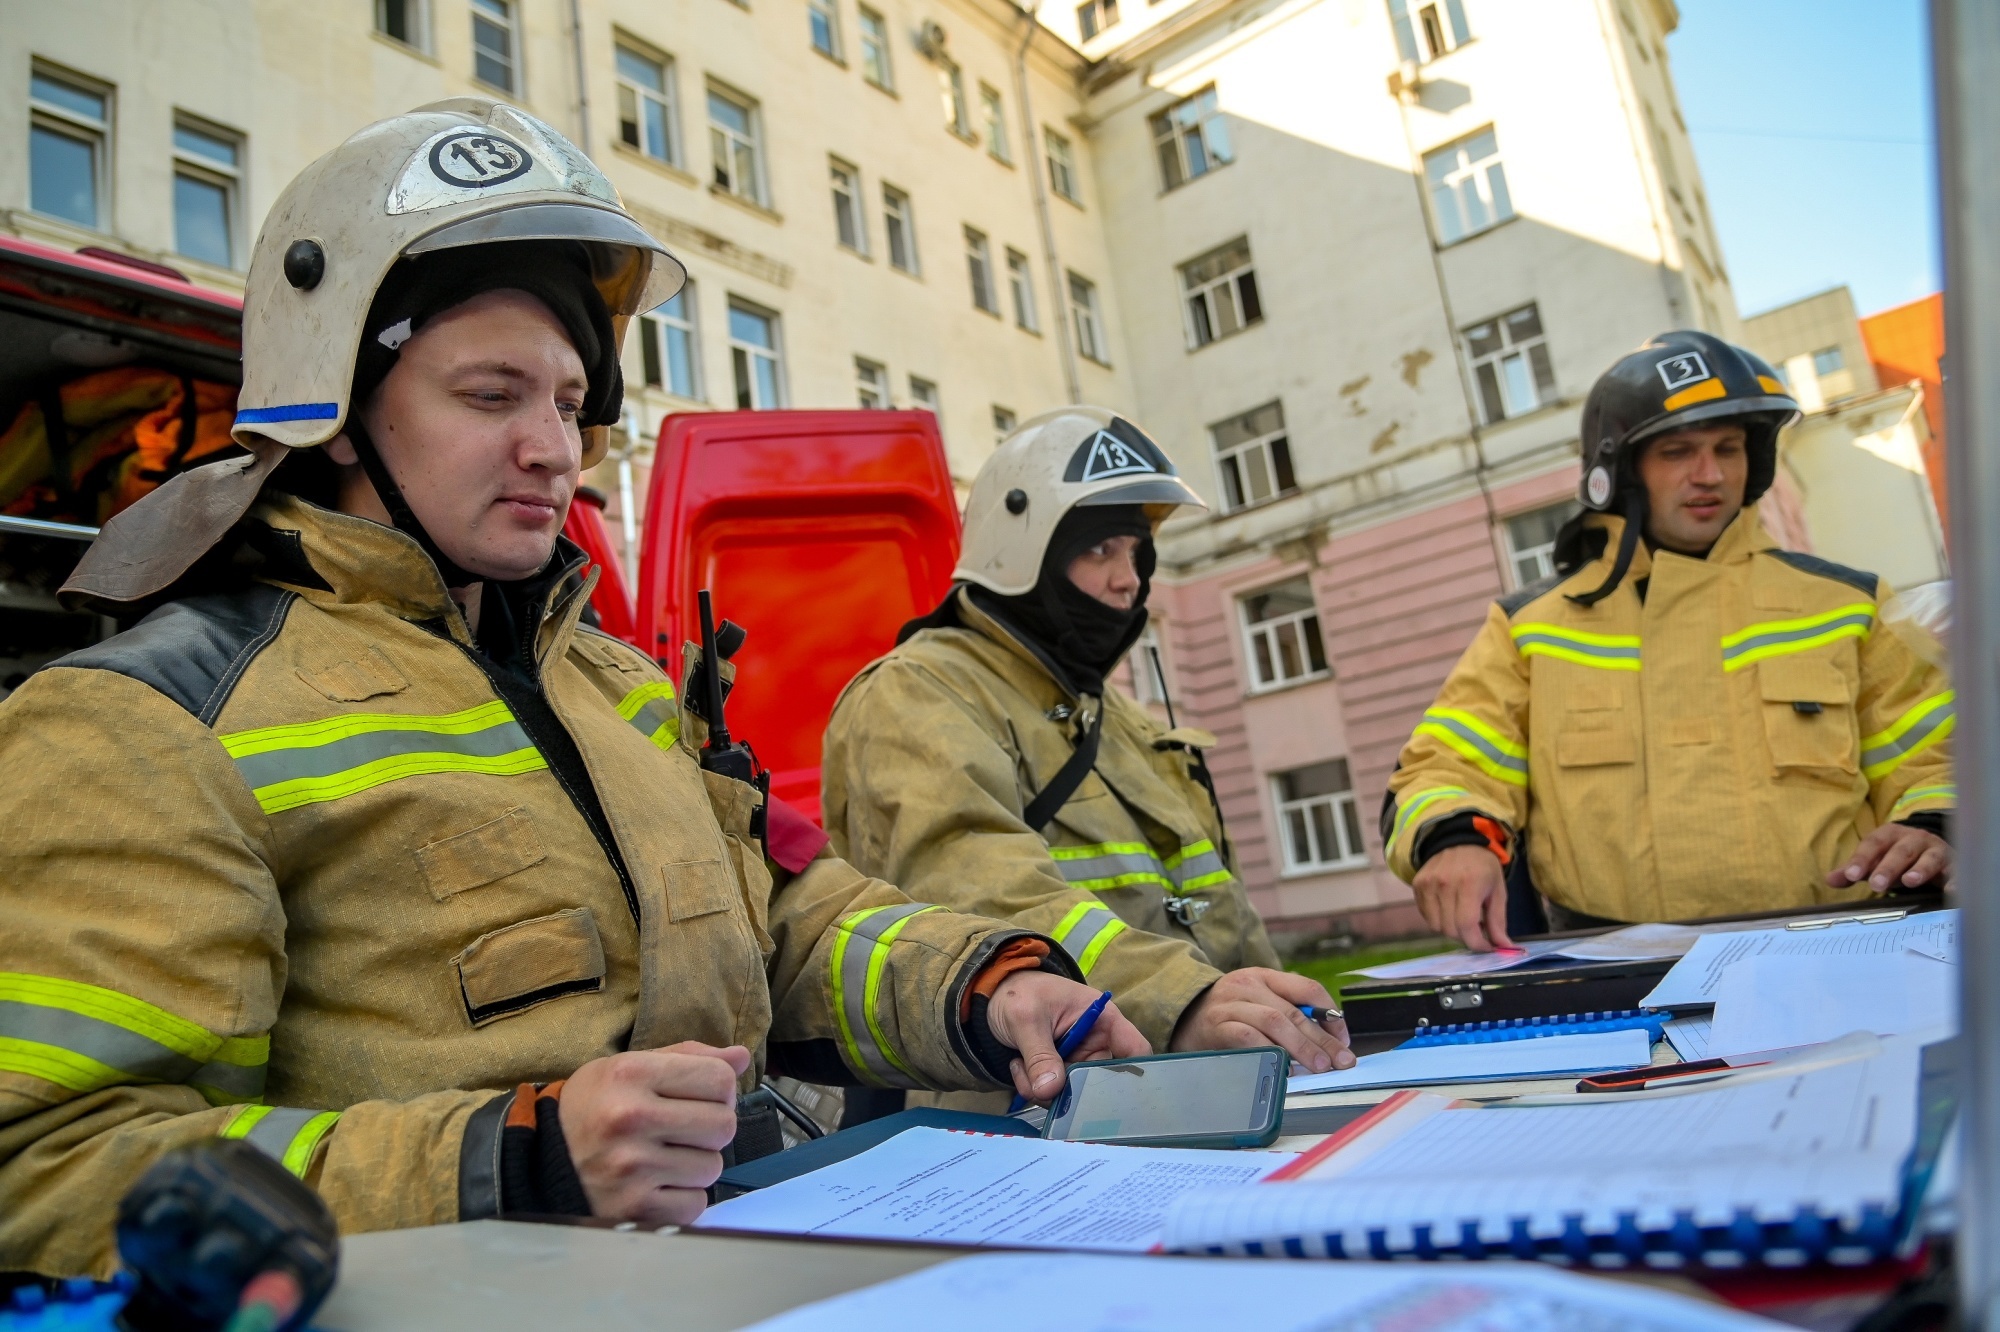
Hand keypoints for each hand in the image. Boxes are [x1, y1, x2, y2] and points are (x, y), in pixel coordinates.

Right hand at [559, 1041, 749, 1225]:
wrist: (540, 1160)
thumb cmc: (592, 1108)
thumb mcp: (627, 1066)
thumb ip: (686, 1057)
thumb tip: (740, 1057)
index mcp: (631, 1074)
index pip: (720, 1079)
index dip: (720, 1089)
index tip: (700, 1097)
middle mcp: (631, 1118)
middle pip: (724, 1124)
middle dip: (711, 1127)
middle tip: (684, 1129)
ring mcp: (632, 1167)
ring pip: (713, 1167)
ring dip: (696, 1163)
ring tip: (665, 1156)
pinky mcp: (633, 1208)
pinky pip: (695, 1203)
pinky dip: (684, 1197)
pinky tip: (658, 1184)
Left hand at [985, 970, 1148, 1102]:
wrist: (991, 997)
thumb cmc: (1018, 993)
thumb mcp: (1026, 1018)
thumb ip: (1039, 1054)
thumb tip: (1051, 1091)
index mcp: (1103, 1020)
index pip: (1136, 1050)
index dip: (1137, 1074)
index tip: (1119, 1096)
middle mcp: (1096, 1044)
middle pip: (1101, 1083)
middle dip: (1070, 1090)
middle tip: (1042, 1087)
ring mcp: (1077, 1061)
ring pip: (1072, 1092)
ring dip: (1042, 1088)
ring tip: (1020, 1064)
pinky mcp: (1058, 1073)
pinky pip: (1052, 1093)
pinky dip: (1032, 1087)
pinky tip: (1018, 1066)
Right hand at [1169, 967, 1355, 1074]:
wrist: (1181, 1019)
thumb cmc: (1228, 1015)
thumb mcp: (1257, 1002)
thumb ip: (1288, 1013)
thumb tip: (1330, 1041)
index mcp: (1263, 976)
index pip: (1306, 988)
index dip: (1330, 1014)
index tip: (1343, 1039)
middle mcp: (1247, 985)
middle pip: (1294, 1011)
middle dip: (1322, 1039)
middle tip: (1341, 1061)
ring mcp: (1231, 1004)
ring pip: (1274, 1022)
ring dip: (1301, 1046)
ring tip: (1319, 1066)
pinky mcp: (1217, 1026)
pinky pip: (1249, 1038)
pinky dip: (1270, 1052)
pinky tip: (1284, 1068)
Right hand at [1410, 844, 1512, 951]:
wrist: (1459, 840)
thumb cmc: (1483, 867)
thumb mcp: (1498, 891)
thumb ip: (1498, 921)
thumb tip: (1503, 948)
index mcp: (1469, 884)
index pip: (1467, 925)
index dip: (1477, 943)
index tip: (1487, 947)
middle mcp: (1445, 884)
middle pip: (1451, 929)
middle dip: (1466, 938)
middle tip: (1476, 932)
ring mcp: (1428, 884)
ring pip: (1436, 926)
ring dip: (1451, 930)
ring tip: (1462, 919)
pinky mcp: (1418, 885)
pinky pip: (1426, 916)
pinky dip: (1439, 920)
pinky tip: (1449, 910)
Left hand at [1827, 824, 1951, 892]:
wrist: (1935, 850)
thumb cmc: (1898, 858)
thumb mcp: (1875, 860)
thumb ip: (1854, 870)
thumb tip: (1830, 880)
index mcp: (1890, 835)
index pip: (1873, 844)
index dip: (1862, 858)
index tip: (1851, 875)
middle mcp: (1915, 839)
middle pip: (1901, 851)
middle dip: (1888, 867)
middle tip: (1876, 885)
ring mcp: (1937, 851)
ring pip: (1929, 858)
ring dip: (1920, 869)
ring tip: (1910, 882)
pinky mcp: (1956, 865)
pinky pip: (1957, 873)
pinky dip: (1955, 882)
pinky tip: (1950, 892)